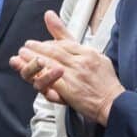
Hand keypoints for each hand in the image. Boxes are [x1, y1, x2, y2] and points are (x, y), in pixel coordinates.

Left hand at [10, 11, 124, 125]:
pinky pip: (52, 81)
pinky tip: (32, 73)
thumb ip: (81, 46)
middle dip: (37, 47)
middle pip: (55, 51)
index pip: (65, 43)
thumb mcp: (98, 57)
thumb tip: (71, 32)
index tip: (39, 43)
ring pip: (51, 63)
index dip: (49, 43)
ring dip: (34, 58)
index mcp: (88, 53)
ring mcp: (76, 76)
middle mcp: (82, 62)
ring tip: (23, 55)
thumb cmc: (106, 83)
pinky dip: (41, 75)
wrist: (114, 104)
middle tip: (26, 46)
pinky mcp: (71, 91)